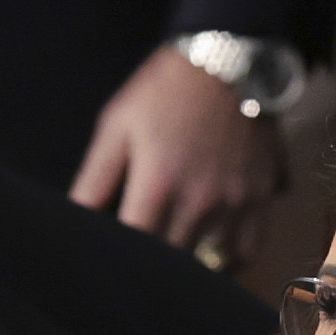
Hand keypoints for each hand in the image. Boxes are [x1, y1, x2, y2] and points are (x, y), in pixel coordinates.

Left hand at [69, 45, 286, 263]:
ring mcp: (233, 205)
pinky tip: (213, 250)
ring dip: (192, 265)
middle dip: (155, 264)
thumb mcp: (117, 126)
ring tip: (177, 259)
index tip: (115, 259)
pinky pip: (246, 251)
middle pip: (174, 261)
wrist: (226, 67)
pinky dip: (228, 259)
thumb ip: (95, 178)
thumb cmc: (163, 95)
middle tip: (143, 261)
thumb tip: (75, 218)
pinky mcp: (259, 201)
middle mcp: (198, 202)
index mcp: (157, 184)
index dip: (122, 258)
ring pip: (212, 264)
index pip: (135, 244)